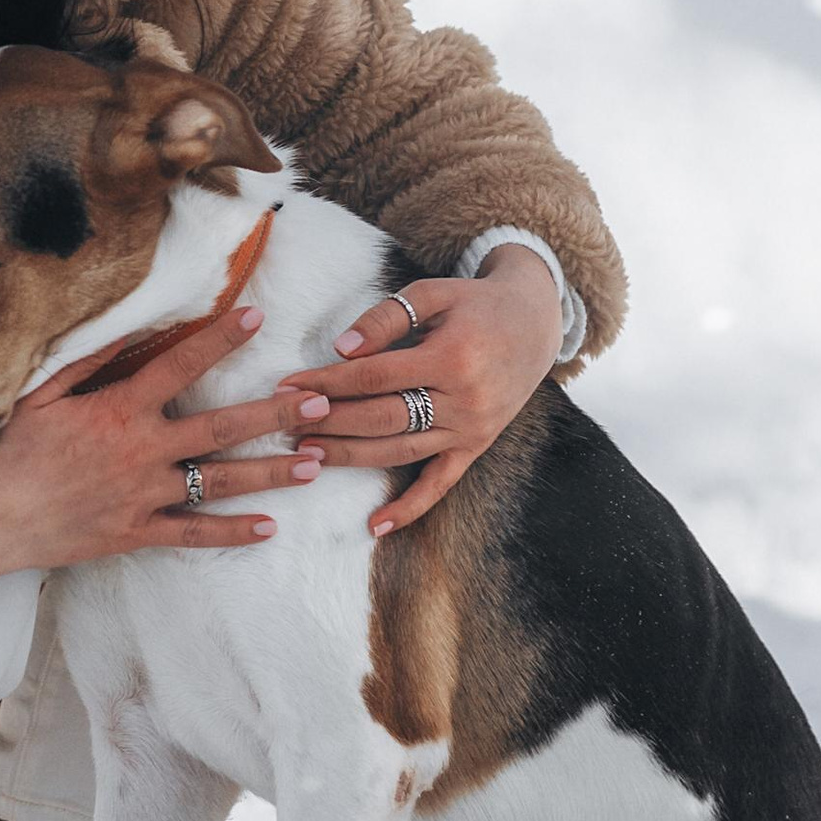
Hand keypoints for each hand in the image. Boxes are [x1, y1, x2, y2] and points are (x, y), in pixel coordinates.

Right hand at [0, 304, 313, 598]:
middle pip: (221, 426)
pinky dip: (232, 532)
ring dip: (268, 472)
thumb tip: (127, 326)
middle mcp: (142, 450)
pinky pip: (194, 533)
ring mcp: (144, 494)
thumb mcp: (42, 393)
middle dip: (274, 413)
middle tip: (320, 402)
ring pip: (219, 481)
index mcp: (119, 409)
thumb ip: (88, 360)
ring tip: (312, 463)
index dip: (220, 337)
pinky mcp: (138, 531)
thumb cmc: (12, 451)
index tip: (257, 317)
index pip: (179, 364)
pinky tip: (269, 528)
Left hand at [267, 246, 563, 536]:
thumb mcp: (433, 294)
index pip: (373, 376)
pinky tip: (376, 526)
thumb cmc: (475, 304)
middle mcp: (463, 399)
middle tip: (285, 423)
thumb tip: (341, 349)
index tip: (287, 385)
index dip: (326, 382)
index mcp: (451, 357)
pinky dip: (410, 508)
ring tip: (306, 456)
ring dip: (351, 456)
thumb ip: (386, 317)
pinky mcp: (476, 446)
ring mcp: (471, 428)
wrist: (536, 324)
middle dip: (328, 421)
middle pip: (381, 417)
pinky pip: (441, 484)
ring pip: (401, 451)